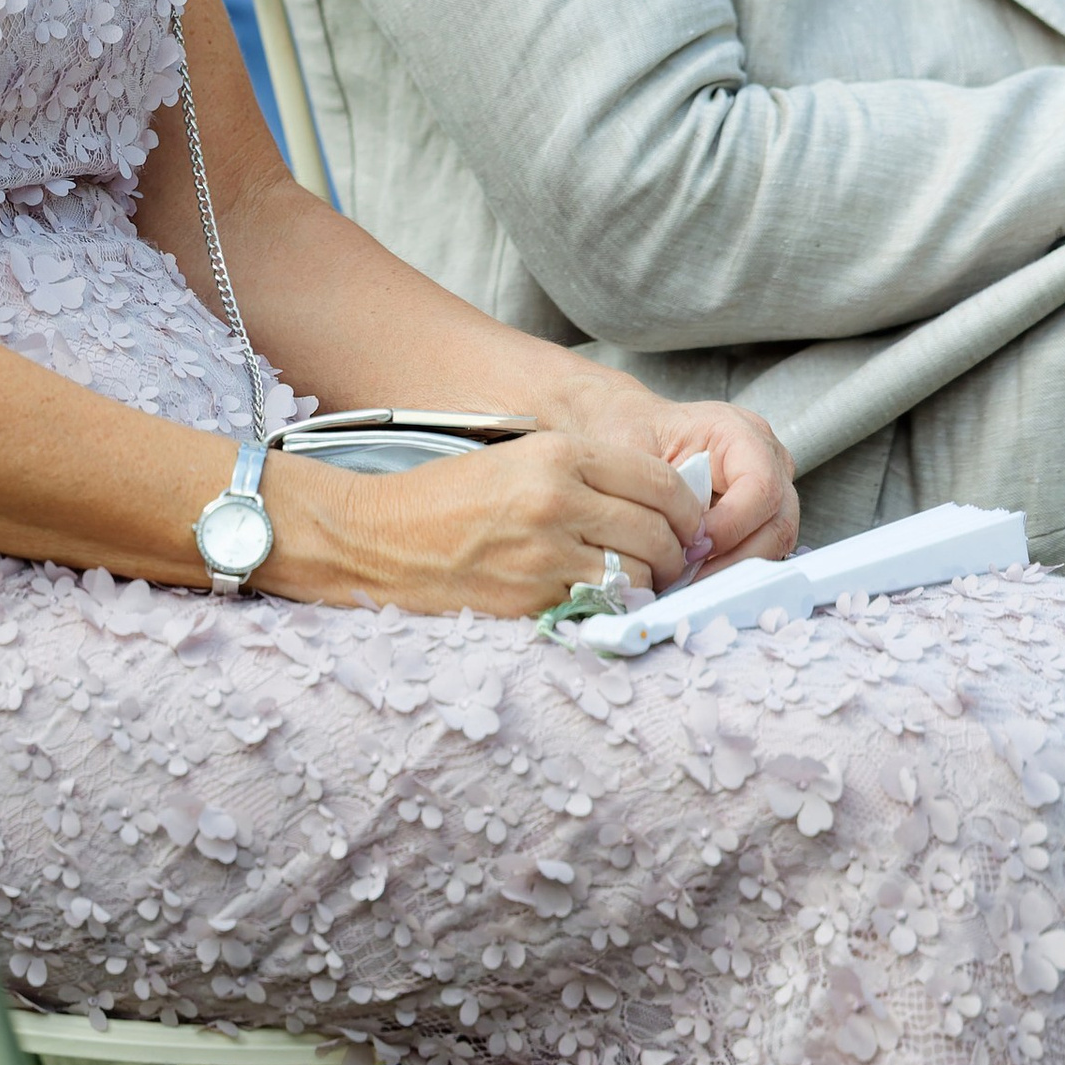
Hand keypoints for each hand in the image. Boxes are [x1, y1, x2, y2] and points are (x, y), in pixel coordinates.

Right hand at [275, 422, 710, 621]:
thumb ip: (584, 475)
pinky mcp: (531, 599)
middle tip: (668, 563)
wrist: (376, 538)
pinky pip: (600, 609)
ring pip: (638, 575)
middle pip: (659, 531)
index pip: (659, 480)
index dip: (687, 508)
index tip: (687, 525)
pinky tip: (598, 602)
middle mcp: (558, 499)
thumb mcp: (517, 460)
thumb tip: (653, 506)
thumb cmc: (445, 497)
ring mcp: (545, 553)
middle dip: (675, 554)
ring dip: (647, 585)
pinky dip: (610, 610)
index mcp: (557, 454)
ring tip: (634, 585)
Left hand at [638, 397, 798, 570]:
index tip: (693, 545)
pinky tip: (698, 576)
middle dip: (734, 557)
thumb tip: (678, 539)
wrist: (628, 426)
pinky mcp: (762, 514)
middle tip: (692, 577)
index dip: (732, 524)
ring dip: (733, 568)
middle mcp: (766, 458)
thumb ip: (657, 488)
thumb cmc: (632, 430)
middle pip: (777, 522)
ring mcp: (770, 487)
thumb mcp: (633, 447)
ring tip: (692, 582)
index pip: (761, 485)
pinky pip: (760, 549)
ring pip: (774, 543)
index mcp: (739, 431)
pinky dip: (731, 567)